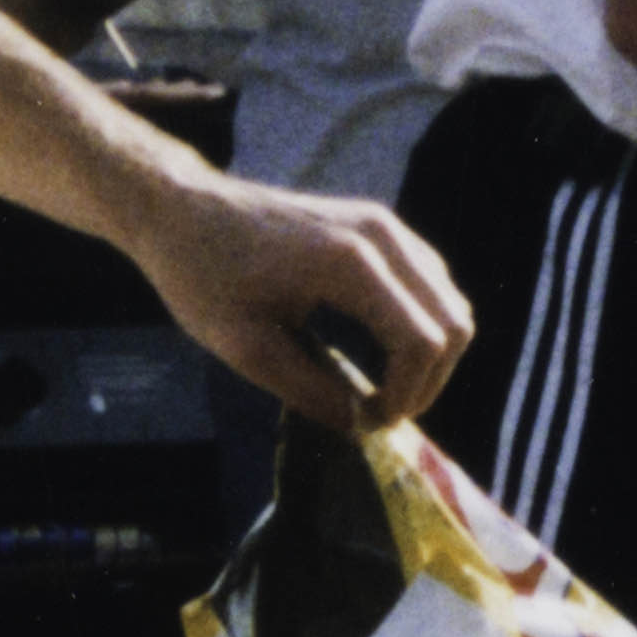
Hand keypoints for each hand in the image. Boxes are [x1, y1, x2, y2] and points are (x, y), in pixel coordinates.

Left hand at [155, 179, 472, 431]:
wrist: (182, 210)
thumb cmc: (202, 277)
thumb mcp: (246, 348)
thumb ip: (309, 391)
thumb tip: (359, 427)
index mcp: (350, 263)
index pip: (421, 341)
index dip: (408, 395)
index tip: (368, 425)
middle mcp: (381, 236)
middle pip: (454, 322)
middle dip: (429, 381)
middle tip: (382, 415)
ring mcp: (383, 225)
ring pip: (448, 301)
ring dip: (431, 356)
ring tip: (385, 392)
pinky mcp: (377, 226)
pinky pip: (428, 282)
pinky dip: (422, 325)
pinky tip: (383, 355)